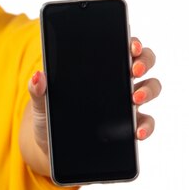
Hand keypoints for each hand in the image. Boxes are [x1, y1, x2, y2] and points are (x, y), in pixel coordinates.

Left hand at [27, 37, 162, 151]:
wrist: (50, 148)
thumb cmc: (49, 118)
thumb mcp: (41, 104)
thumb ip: (39, 91)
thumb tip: (38, 76)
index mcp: (98, 69)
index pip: (120, 46)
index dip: (131, 41)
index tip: (131, 44)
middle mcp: (117, 81)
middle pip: (142, 61)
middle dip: (143, 61)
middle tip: (133, 69)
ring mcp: (125, 103)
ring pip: (150, 87)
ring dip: (148, 90)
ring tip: (135, 98)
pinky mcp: (128, 127)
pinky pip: (146, 122)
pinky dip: (146, 126)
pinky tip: (137, 132)